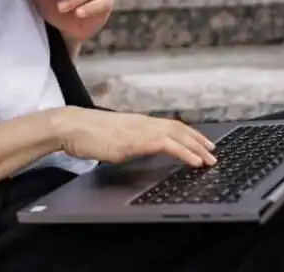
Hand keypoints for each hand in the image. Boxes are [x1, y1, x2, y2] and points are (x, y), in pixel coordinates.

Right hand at [52, 107, 217, 167]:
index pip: (169, 125)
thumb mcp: (112, 137)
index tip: (202, 142)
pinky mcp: (135, 141)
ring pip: (176, 135)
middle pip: (178, 128)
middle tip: (213, 152)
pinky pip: (166, 145)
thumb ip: (128, 140)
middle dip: (198, 140)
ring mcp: (139, 130)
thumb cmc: (86, 134)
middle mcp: (142, 123)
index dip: (188, 133)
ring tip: (209, 159)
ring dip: (196, 147)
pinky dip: (183, 152)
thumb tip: (137, 147)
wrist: (70, 127)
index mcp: (137, 122)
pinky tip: (193, 161)